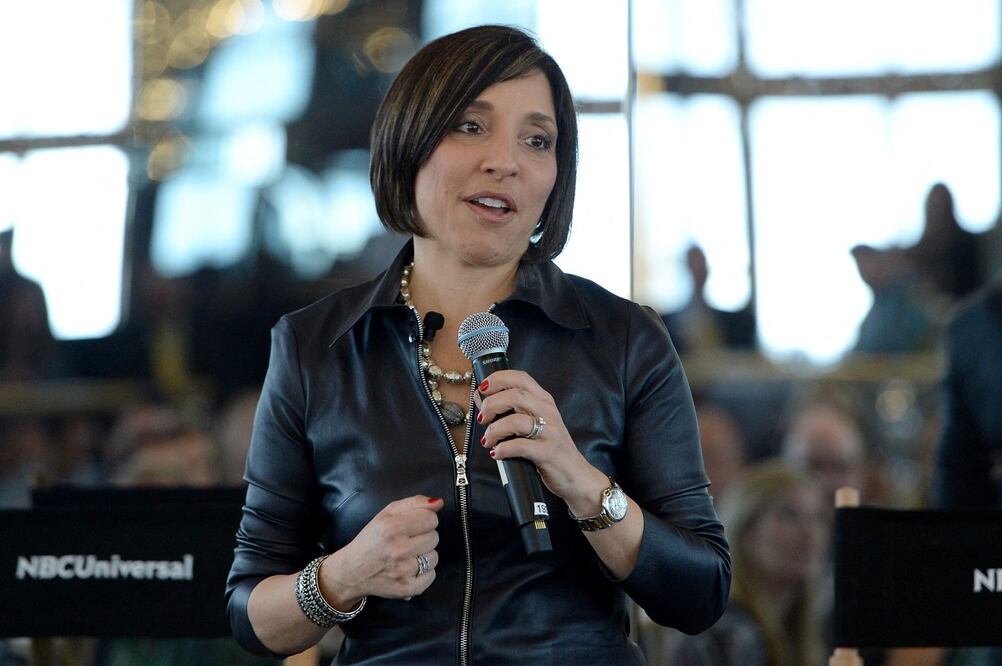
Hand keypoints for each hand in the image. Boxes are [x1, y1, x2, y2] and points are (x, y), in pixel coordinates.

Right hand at [320, 496, 442, 606]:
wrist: (352, 571)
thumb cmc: (371, 540)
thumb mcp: (387, 514)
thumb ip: (414, 503)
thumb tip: (439, 503)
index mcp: (391, 528)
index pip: (431, 518)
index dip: (424, 520)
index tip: (413, 525)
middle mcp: (397, 550)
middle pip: (434, 537)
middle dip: (423, 537)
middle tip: (406, 541)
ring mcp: (403, 571)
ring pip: (434, 557)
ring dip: (423, 555)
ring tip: (406, 556)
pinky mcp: (407, 588)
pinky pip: (432, 575)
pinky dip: (423, 573)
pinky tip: (408, 569)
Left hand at [476, 370, 607, 514]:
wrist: (576, 475)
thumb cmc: (549, 448)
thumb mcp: (533, 423)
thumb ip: (509, 410)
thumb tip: (480, 398)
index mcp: (544, 401)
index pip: (521, 378)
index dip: (498, 379)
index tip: (483, 389)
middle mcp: (548, 412)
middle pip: (515, 395)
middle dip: (491, 405)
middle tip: (483, 418)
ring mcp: (550, 432)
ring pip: (515, 420)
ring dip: (494, 430)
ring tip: (488, 440)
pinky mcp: (548, 452)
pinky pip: (520, 446)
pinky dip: (503, 449)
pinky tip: (497, 453)